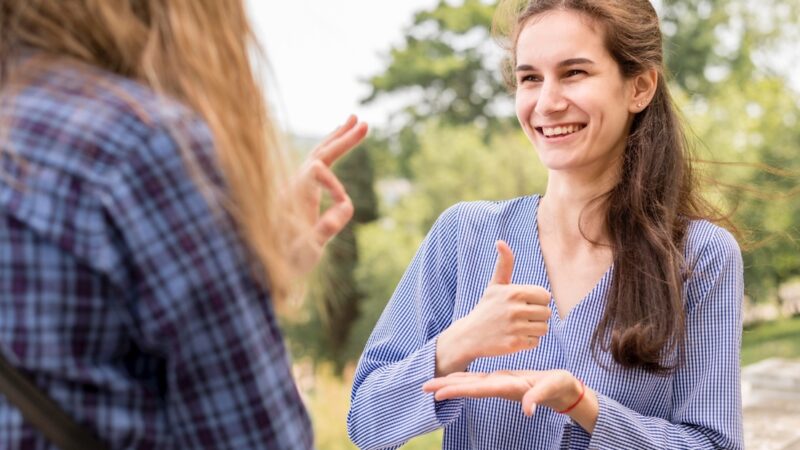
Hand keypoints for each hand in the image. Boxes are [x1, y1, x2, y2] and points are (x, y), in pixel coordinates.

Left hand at [289, 115, 367, 274]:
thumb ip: (323, 229)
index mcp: (294, 194)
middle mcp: (293, 185)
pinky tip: (336, 144)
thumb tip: (345, 206)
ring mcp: (296, 187)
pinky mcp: (299, 192)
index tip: (342, 212)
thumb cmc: (287, 261)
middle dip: (342, 139)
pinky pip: (316, 163)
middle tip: (363, 122)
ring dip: (336, 138)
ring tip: (353, 120)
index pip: (319, 169)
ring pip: (318, 153)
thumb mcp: (306, 251)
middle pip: (320, 152)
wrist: (266, 267)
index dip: (336, 185)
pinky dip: (329, 149)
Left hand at [422, 370, 581, 416]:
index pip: (477, 389)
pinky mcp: (503, 379)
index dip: (457, 390)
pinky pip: (478, 378)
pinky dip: (464, 377)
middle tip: (423, 387)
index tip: (437, 393)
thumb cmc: (559, 387)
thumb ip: (538, 398)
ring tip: (431, 384)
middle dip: (446, 387)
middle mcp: (499, 386)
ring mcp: (500, 383)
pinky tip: (453, 377)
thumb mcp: (551, 390)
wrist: (564, 389)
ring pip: (471, 383)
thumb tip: (527, 411)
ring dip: (451, 383)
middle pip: (468, 387)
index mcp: (507, 387)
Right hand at [435, 240, 550, 374]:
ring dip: (533, 330)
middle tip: (521, 318)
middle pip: (547, 313)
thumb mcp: (495, 285)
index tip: (524, 304)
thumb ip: (504, 264)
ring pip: (543, 329)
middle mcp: (515, 309)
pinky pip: (536, 342)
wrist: (469, 335)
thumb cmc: (486, 308)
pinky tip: (515, 338)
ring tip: (518, 327)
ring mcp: (515, 328)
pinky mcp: (515, 344)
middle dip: (536, 316)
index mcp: (514, 292)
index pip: (545, 296)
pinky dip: (528, 342)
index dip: (537, 301)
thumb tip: (500, 242)